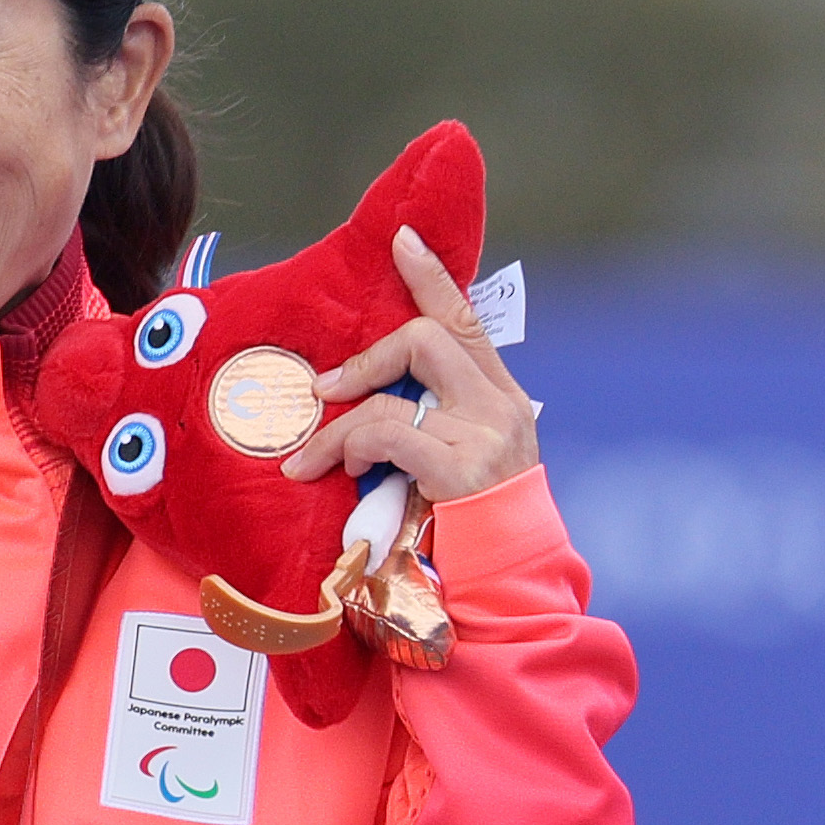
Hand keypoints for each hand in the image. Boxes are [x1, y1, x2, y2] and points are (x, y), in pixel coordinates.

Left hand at [280, 227, 540, 503]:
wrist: (510, 585)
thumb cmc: (471, 526)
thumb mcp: (459, 459)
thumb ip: (433, 419)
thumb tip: (369, 395)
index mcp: (500, 396)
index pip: (466, 319)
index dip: (431, 276)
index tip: (401, 239)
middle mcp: (499, 406)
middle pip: (426, 338)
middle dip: (366, 360)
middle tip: (326, 391)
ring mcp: (485, 436)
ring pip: (393, 394)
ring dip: (339, 425)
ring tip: (313, 459)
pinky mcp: (463, 471)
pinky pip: (388, 434)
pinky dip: (352, 446)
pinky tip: (336, 469)